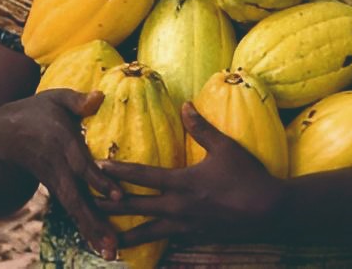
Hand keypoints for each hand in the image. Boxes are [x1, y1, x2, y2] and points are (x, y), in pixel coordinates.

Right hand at [0, 89, 121, 258]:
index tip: (117, 196)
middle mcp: (57, 168)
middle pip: (76, 198)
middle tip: (112, 244)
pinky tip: (100, 244)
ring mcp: (55, 181)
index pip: (81, 166)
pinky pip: (71, 210)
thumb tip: (99, 96)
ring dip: (91, 231)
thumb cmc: (36, 110)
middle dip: (94, 221)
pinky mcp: (55, 189)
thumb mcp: (54, 97)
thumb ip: (77, 100)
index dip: (98, 181)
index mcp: (60, 144)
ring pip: (74, 210)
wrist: (1, 134)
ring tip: (110, 252)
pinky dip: (84, 227)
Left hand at [94, 103, 286, 248]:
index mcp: (183, 182)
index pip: (143, 176)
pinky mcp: (194, 237)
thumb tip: (185, 104)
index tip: (96, 167)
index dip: (118, 171)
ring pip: (146, 232)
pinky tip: (138, 247)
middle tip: (83, 204)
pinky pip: (164, 241)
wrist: (268, 210)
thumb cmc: (248, 175)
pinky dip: (147, 244)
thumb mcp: (225, 147)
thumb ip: (201, 127)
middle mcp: (178, 207)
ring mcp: (185, 226)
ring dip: (122, 234)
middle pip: (135, 207)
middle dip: (108, 205)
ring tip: (103, 239)